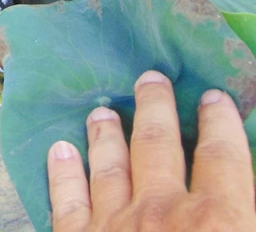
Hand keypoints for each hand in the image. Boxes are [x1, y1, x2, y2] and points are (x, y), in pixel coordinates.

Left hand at [48, 70, 255, 230]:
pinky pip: (67, 200)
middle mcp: (162, 210)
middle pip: (157, 146)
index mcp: (217, 219)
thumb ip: (243, 212)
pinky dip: (63, 172)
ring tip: (101, 112)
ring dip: (106, 136)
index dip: (220, 124)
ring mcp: (114, 223)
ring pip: (109, 167)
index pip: (222, 158)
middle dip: (154, 108)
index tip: (213, 97)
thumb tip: (236, 187)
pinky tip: (59, 151)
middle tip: (149, 80)